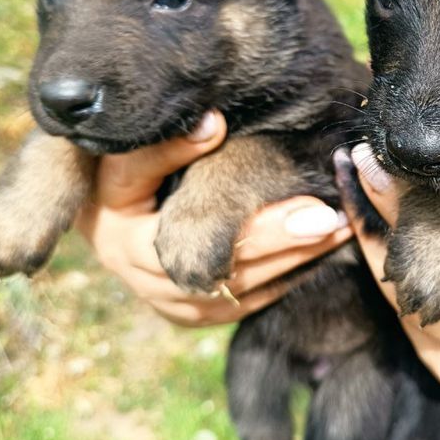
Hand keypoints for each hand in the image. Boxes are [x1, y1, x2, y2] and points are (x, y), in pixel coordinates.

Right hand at [76, 111, 351, 326]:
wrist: (97, 213)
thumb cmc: (116, 170)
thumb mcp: (129, 153)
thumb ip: (169, 143)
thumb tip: (214, 124)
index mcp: (125, 238)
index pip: (197, 235)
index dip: (261, 228)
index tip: (315, 212)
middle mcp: (146, 280)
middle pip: (229, 268)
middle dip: (287, 243)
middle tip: (336, 221)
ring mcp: (170, 304)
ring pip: (243, 291)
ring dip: (294, 263)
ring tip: (341, 230)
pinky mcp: (193, 314)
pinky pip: (246, 303)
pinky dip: (284, 279)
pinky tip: (320, 253)